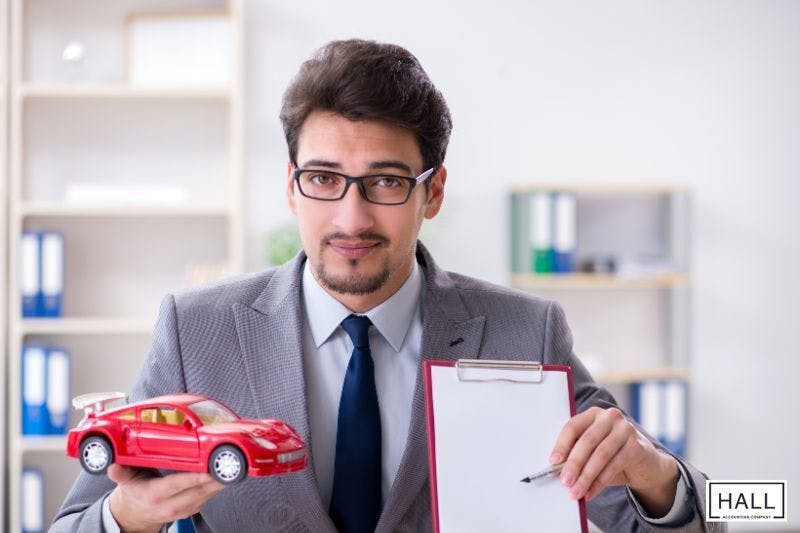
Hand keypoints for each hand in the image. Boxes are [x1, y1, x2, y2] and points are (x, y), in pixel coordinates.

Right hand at [108, 464, 224, 532]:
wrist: (135, 516)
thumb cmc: (134, 492)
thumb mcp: (125, 482)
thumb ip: (120, 474)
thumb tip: (113, 466)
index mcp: (154, 495)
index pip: (177, 485)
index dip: (194, 477)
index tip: (208, 470)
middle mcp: (170, 505)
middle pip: (197, 491)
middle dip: (214, 479)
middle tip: (226, 465)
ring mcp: (182, 510)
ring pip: (205, 496)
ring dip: (219, 483)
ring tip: (230, 469)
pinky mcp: (191, 510)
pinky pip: (207, 498)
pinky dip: (216, 487)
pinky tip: (223, 477)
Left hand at [550, 406, 679, 516]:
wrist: (646, 465)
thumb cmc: (613, 456)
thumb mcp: (593, 451)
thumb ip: (577, 455)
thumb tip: (557, 470)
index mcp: (593, 414)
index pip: (573, 426)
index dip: (562, 444)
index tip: (553, 461)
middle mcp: (610, 417)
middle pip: (587, 441)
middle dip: (574, 464)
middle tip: (565, 481)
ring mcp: (625, 429)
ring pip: (601, 455)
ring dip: (586, 476)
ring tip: (576, 492)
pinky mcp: (637, 445)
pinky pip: (614, 465)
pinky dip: (600, 482)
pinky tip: (590, 493)